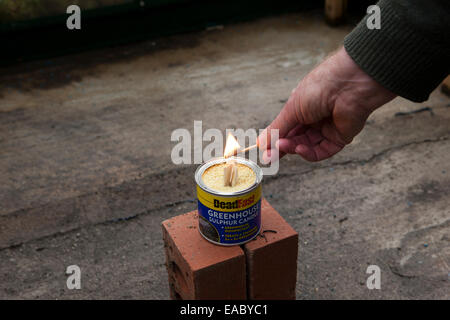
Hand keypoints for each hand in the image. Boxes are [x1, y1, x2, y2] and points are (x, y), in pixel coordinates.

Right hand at [258, 47, 395, 161]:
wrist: (349, 84)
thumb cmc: (319, 87)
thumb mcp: (292, 109)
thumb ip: (277, 129)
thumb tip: (260, 143)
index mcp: (302, 108)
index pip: (286, 129)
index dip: (275, 140)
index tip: (263, 151)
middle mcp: (315, 118)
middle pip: (296, 140)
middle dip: (282, 147)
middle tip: (269, 156)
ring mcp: (328, 128)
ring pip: (307, 146)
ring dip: (294, 148)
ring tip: (283, 145)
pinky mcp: (340, 137)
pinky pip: (322, 151)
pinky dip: (310, 153)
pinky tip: (300, 148)